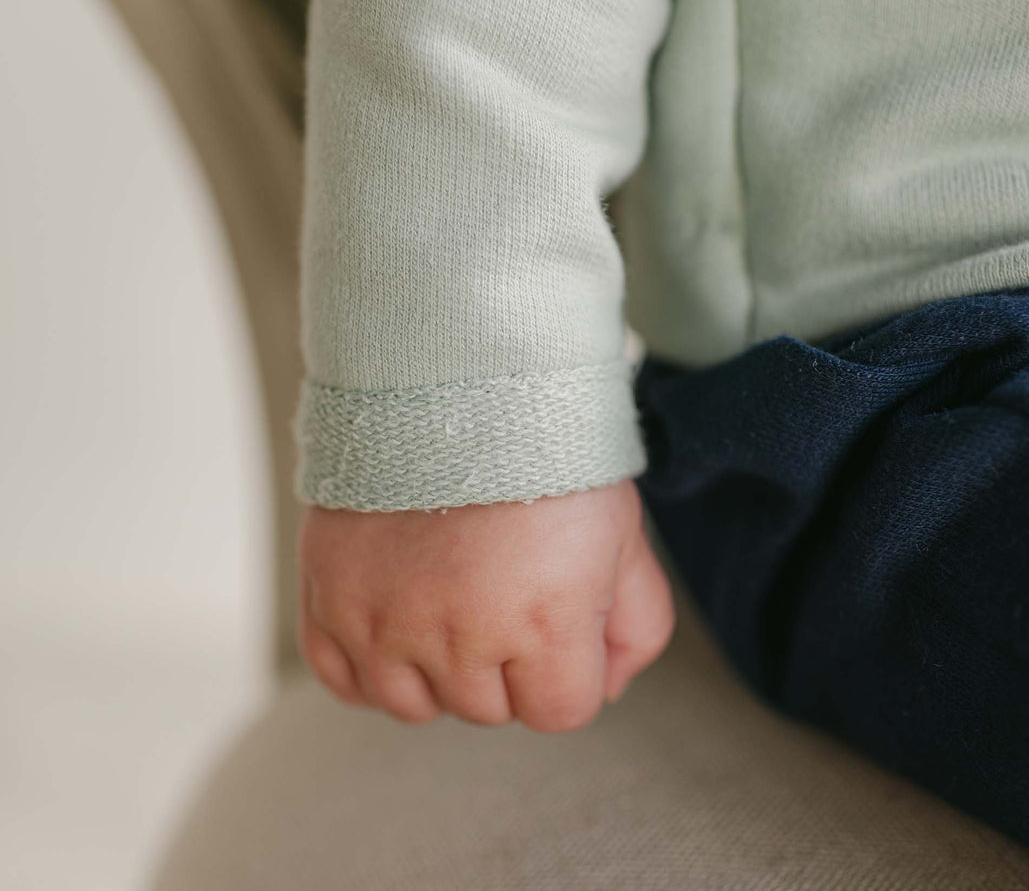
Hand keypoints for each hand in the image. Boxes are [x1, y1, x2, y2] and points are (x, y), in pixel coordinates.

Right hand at [297, 479, 673, 731]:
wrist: (459, 376)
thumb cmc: (548, 453)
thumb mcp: (623, 534)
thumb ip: (638, 624)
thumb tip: (607, 685)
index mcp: (543, 623)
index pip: (560, 712)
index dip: (568, 668)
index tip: (559, 616)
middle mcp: (458, 637)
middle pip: (488, 709)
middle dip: (506, 663)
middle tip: (504, 585)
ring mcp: (385, 621)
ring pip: (415, 705)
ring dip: (438, 667)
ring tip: (451, 594)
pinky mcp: (330, 597)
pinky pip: (341, 678)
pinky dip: (370, 662)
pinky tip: (397, 615)